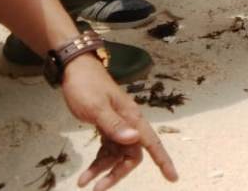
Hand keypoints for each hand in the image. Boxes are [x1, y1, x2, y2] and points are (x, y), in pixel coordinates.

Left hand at [60, 55, 177, 190]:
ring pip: (117, 155)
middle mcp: (129, 122)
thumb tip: (134, 139)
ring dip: (102, 170)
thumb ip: (114, 124)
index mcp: (131, 117)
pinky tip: (87, 172)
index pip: (151, 143)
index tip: (172, 177)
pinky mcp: (107, 126)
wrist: (74, 68)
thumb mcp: (96, 107)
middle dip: (116, 173)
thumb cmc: (86, 85)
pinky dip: (98, 162)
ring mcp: (118, 125)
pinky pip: (107, 149)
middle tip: (98, 188)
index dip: (163, 160)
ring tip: (83, 182)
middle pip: (131, 155)